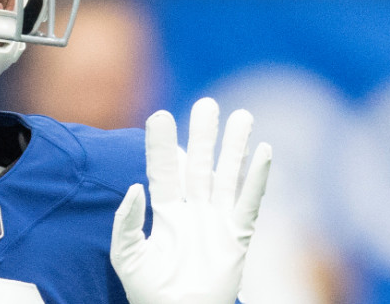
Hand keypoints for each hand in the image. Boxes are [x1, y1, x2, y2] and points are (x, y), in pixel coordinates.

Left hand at [110, 98, 270, 303]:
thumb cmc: (149, 291)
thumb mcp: (126, 255)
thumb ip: (126, 221)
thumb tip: (135, 187)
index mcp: (165, 212)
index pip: (163, 169)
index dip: (162, 144)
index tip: (160, 115)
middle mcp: (193, 210)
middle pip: (200, 164)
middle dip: (203, 134)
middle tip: (207, 104)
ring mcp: (217, 221)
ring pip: (227, 176)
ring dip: (234, 147)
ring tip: (241, 115)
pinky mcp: (238, 237)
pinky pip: (249, 203)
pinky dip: (257, 178)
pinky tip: (263, 152)